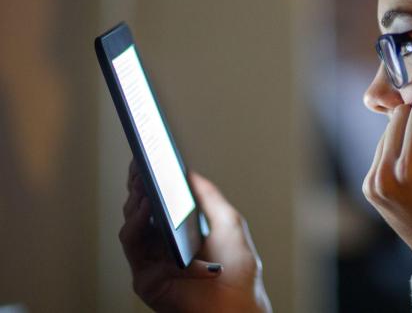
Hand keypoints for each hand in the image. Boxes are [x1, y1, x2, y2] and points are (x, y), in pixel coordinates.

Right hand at [120, 161, 271, 312]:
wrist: (237, 305)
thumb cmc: (237, 270)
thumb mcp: (228, 222)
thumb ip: (208, 196)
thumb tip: (189, 172)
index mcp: (179, 234)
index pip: (159, 202)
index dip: (151, 179)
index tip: (147, 157)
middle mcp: (162, 247)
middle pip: (141, 210)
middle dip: (139, 185)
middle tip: (140, 163)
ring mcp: (151, 262)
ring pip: (131, 225)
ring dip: (135, 201)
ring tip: (144, 181)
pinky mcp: (144, 278)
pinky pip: (133, 246)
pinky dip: (136, 223)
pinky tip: (146, 207)